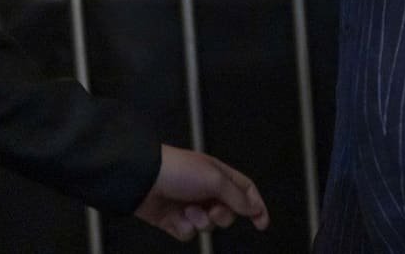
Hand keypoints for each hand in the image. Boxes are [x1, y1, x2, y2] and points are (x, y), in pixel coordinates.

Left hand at [134, 144, 268, 240]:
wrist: (143, 180)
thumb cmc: (178, 170)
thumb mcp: (215, 179)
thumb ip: (237, 196)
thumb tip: (254, 208)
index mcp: (220, 176)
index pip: (246, 192)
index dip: (256, 206)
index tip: (262, 223)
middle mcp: (207, 192)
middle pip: (228, 213)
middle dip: (222, 216)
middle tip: (212, 210)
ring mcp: (191, 206)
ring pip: (208, 226)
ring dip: (200, 221)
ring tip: (187, 210)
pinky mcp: (175, 220)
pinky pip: (188, 233)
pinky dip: (184, 228)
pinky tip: (176, 217)